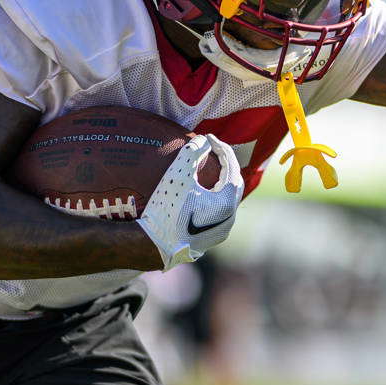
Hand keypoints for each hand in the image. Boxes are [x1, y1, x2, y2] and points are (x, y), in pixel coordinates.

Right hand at [136, 134, 243, 269]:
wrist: (151, 246)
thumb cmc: (165, 210)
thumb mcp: (177, 176)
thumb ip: (192, 153)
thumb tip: (203, 140)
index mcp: (226, 203)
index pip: (231, 168)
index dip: (222, 149)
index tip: (209, 137)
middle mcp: (229, 219)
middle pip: (234, 184)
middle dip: (226, 164)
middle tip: (214, 151)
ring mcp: (220, 231)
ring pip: (227, 200)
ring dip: (221, 182)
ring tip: (210, 168)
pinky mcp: (209, 239)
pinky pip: (217, 212)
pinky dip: (214, 197)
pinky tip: (200, 191)